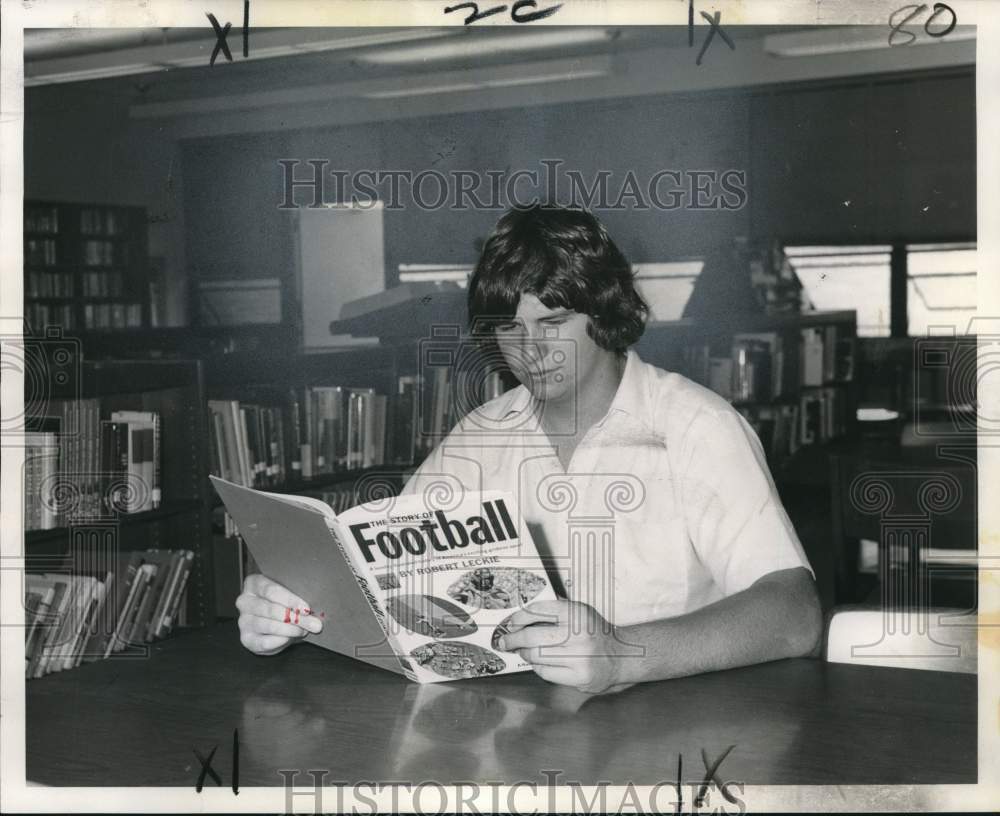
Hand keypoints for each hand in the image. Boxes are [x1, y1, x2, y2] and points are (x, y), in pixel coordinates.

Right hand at [236, 573, 322, 655]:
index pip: (272, 591)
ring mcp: (243, 621)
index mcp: (254, 583)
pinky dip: (281, 641)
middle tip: (314, 624)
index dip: (291, 600)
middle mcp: (245, 601)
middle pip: (271, 609)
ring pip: (269, 626)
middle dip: (295, 618)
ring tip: (304, 630)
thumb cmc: (283, 603)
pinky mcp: (246, 638)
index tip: (306, 609)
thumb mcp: (289, 595)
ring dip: (291, 630)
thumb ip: (298, 600)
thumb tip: (315, 615)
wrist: (273, 621)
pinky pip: (264, 642)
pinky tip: (290, 638)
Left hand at [498, 599, 634, 694]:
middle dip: (514, 639)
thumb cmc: (595, 633)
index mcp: (577, 613)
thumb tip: (523, 612)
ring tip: (523, 651)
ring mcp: (579, 657)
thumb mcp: (580, 612)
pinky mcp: (578, 677)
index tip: (512, 622)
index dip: (520, 617)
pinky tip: (538, 663)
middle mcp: (579, 634)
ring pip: (536, 656)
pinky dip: (537, 667)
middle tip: (506, 640)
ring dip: (524, 653)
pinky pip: (546, 672)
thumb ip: (556, 609)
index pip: (539, 610)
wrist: (622, 655)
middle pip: (532, 636)